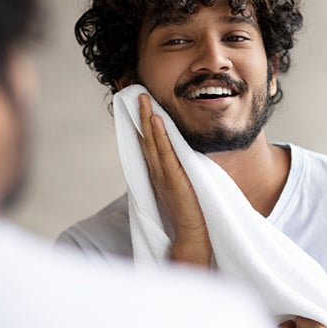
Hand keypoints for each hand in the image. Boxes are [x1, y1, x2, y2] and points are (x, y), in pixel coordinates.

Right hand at [137, 93, 211, 266]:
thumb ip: (179, 170)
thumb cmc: (190, 212)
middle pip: (146, 137)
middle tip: (133, 92)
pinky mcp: (173, 178)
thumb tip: (182, 154)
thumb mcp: (182, 185)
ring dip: (147, 118)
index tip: (137, 104)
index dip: (141, 122)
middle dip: (140, 114)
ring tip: (143, 98)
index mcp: (158, 171)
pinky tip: (157, 120)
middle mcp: (157, 170)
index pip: (147, 142)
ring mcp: (163, 174)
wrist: (193, 235)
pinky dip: (160, 135)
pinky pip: (165, 153)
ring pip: (152, 141)